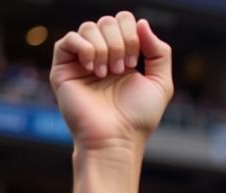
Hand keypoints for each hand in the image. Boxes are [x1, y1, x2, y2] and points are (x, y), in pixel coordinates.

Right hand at [50, 12, 172, 150]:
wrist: (116, 138)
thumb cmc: (137, 118)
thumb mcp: (161, 84)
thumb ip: (160, 52)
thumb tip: (142, 23)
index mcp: (124, 56)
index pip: (124, 21)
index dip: (132, 35)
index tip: (134, 63)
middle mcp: (102, 55)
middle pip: (107, 21)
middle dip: (119, 42)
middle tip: (120, 70)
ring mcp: (82, 61)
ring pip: (89, 27)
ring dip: (103, 49)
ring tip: (106, 74)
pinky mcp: (63, 68)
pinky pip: (69, 39)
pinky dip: (84, 48)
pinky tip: (92, 69)